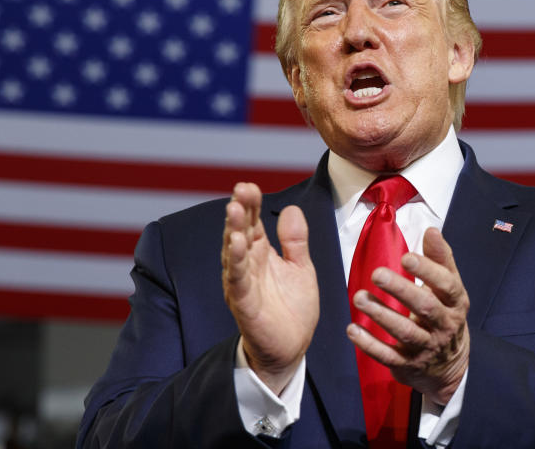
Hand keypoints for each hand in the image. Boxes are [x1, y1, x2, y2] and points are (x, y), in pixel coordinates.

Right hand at [222, 182, 318, 394]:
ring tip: (234, 209)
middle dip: (240, 210)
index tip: (250, 185)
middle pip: (240, 231)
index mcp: (261, 253)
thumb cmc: (293, 308)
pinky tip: (237, 243)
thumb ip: (296, 241)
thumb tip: (292, 209)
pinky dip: (236, 261)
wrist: (291, 348)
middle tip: (240, 189)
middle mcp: (248, 264)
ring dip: (233, 230)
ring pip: (234, 252)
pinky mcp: (244, 303)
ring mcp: (243, 283)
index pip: (253, 222)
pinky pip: (238, 279)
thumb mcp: (301, 268)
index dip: (251, 204)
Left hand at [347, 227, 469, 404]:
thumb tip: (432, 230)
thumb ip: (440, 260)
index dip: (427, 271)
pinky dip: (369, 344)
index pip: (446, 285)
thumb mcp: (450, 289)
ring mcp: (426, 347)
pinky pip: (388, 356)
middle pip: (425, 307)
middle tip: (377, 273)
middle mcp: (444, 325)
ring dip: (381, 315)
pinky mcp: (408, 365)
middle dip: (401, 290)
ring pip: (405, 332)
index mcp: (456, 303)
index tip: (406, 257)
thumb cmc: (445, 315)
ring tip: (359, 297)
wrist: (451, 367)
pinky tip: (352, 329)